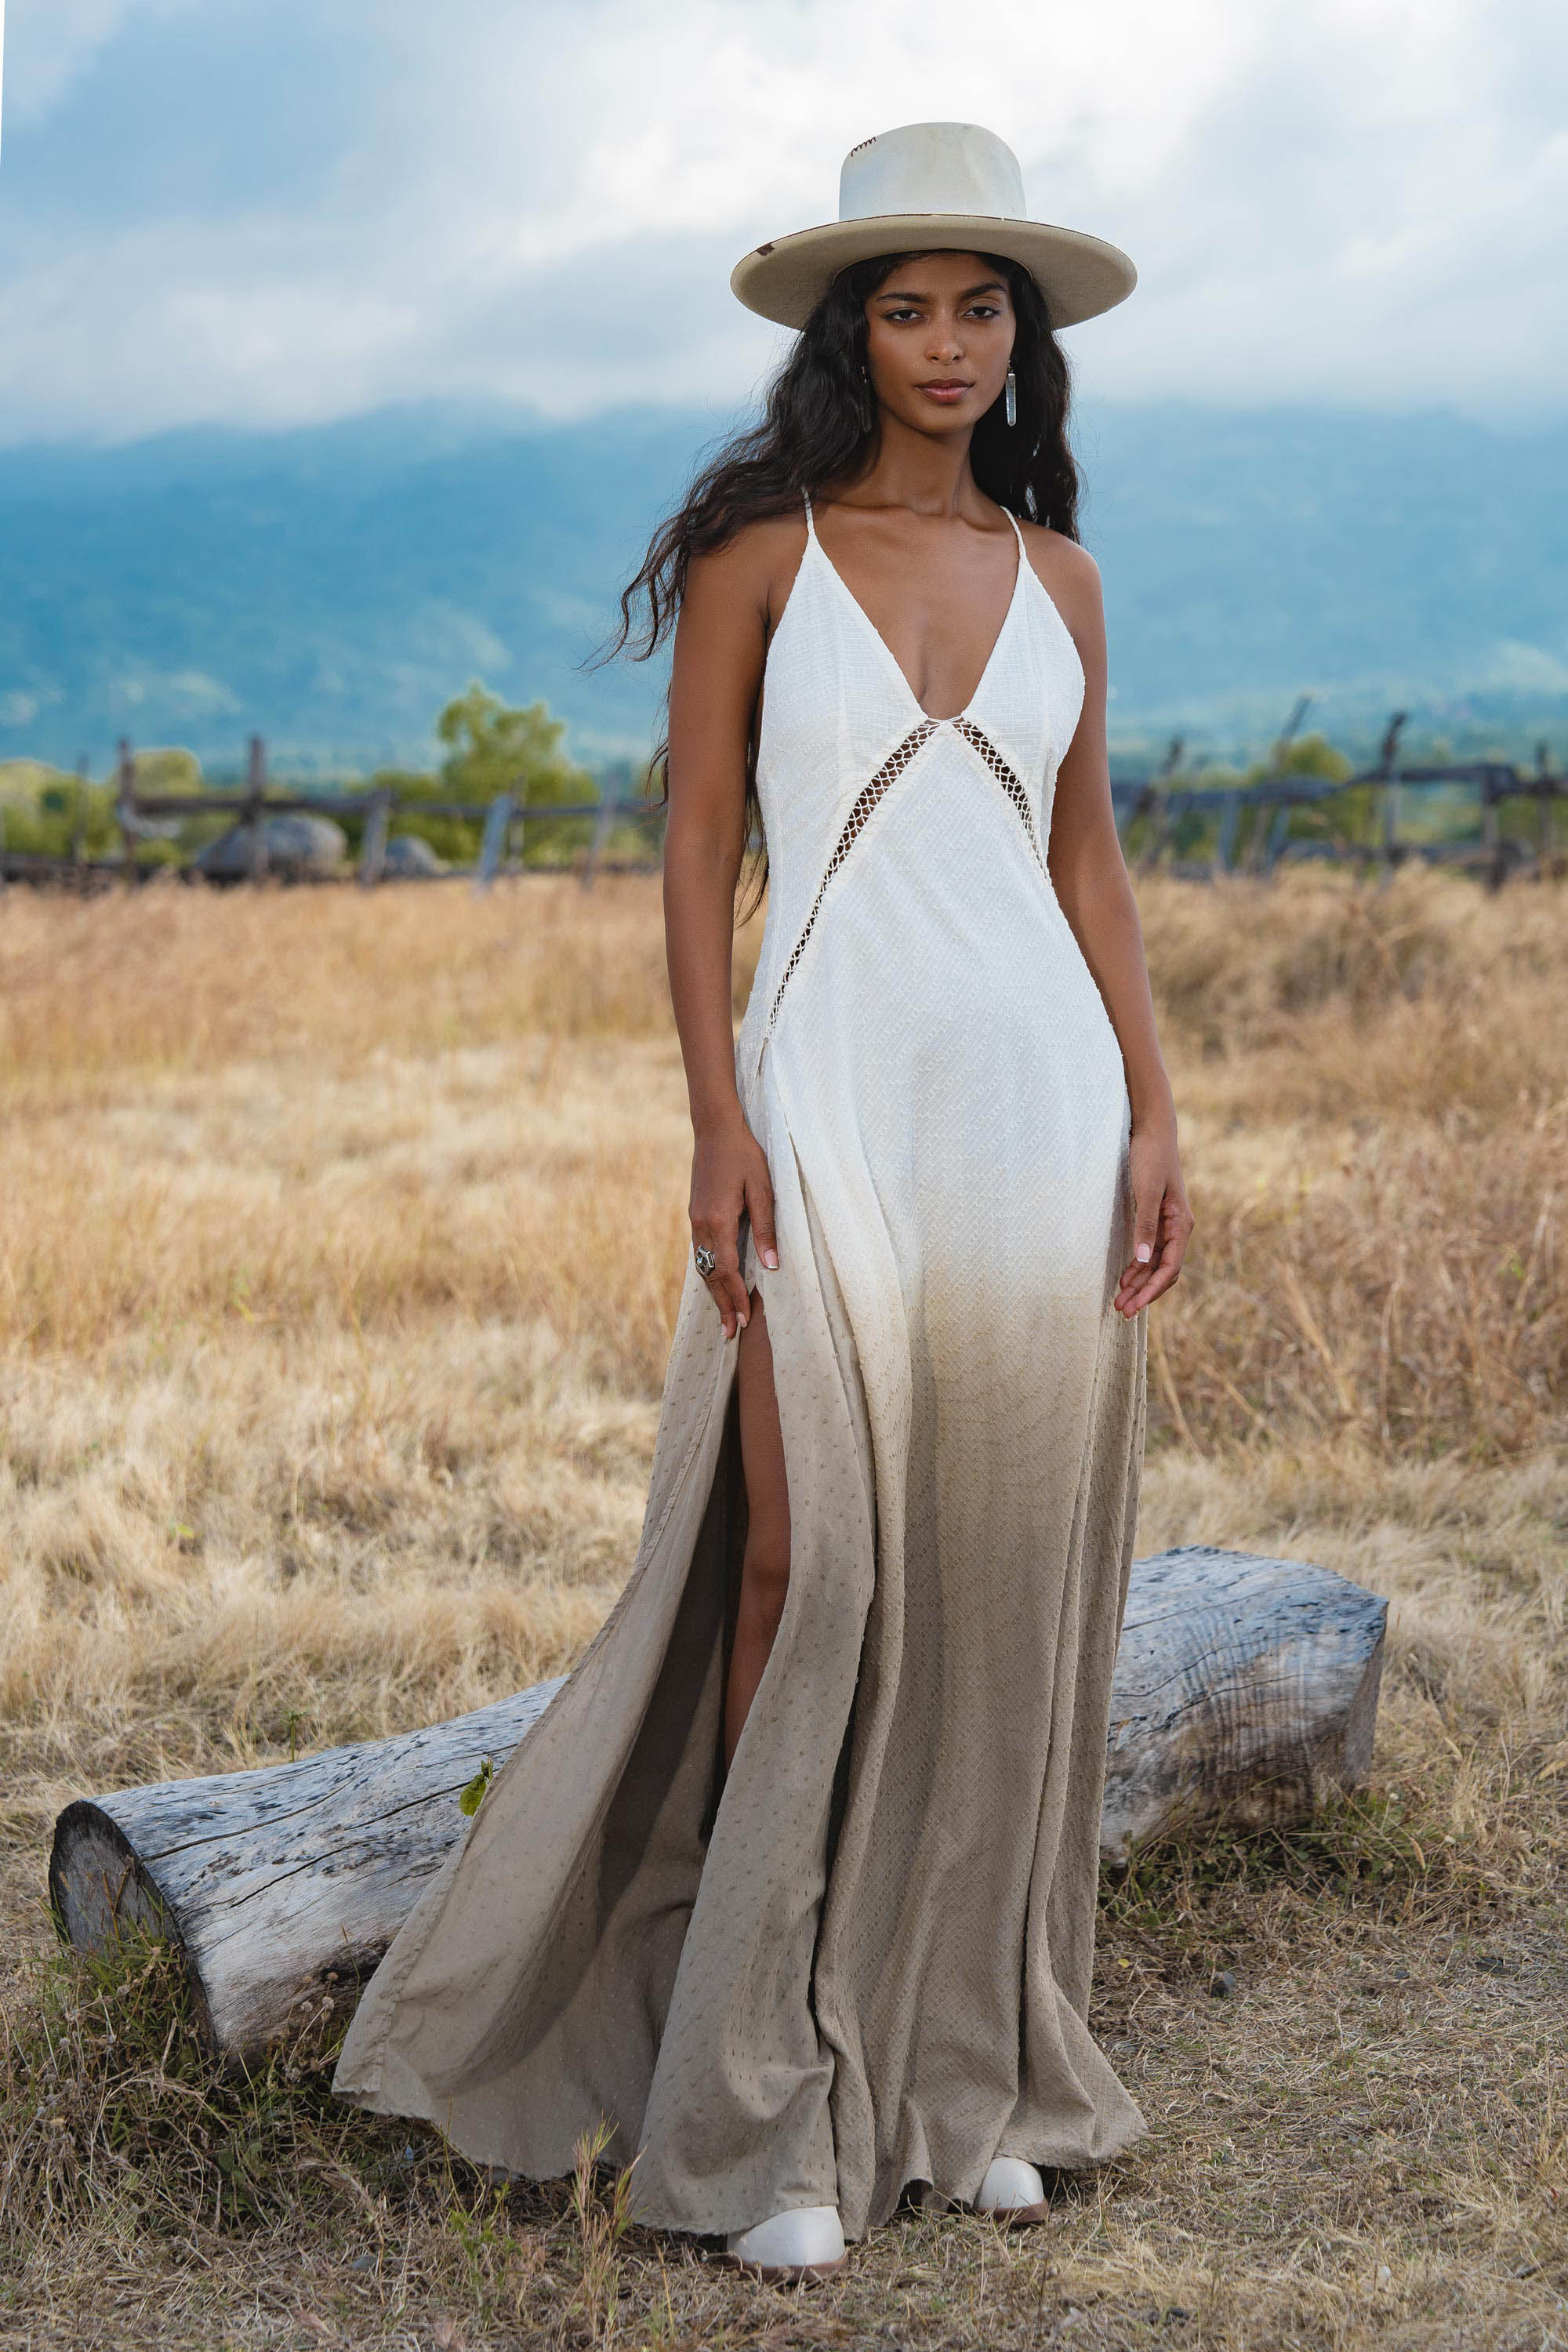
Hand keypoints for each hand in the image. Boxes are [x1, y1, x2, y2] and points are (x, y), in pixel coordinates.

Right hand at [690, 1106, 778, 1340]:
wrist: (715, 1129)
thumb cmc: (744, 1155)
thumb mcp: (763, 1189)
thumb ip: (766, 1228)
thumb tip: (771, 1266)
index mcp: (718, 1222)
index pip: (727, 1271)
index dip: (736, 1298)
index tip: (744, 1321)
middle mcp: (701, 1226)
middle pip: (711, 1276)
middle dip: (722, 1305)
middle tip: (730, 1334)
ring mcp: (695, 1221)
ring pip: (703, 1267)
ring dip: (713, 1293)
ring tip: (723, 1316)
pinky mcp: (695, 1215)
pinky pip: (700, 1253)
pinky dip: (709, 1274)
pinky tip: (716, 1282)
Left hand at [1116, 1119, 1193, 1317]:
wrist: (1153, 1131)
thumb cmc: (1150, 1158)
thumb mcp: (1145, 1192)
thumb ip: (1146, 1226)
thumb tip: (1144, 1260)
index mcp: (1181, 1224)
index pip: (1169, 1268)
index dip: (1151, 1291)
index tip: (1132, 1307)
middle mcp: (1178, 1229)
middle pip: (1163, 1272)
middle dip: (1144, 1294)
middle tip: (1121, 1311)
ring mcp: (1168, 1225)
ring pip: (1156, 1265)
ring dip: (1140, 1284)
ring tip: (1120, 1301)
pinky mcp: (1157, 1219)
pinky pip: (1151, 1252)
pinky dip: (1139, 1268)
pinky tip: (1125, 1278)